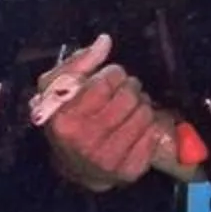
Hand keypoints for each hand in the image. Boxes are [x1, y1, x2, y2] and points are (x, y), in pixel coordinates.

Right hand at [36, 34, 193, 187]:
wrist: (77, 169)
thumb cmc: (67, 121)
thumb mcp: (57, 90)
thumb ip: (79, 63)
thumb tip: (105, 42)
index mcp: (66, 120)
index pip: (104, 82)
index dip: (113, 74)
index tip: (110, 78)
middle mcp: (87, 142)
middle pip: (128, 96)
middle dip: (129, 87)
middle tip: (124, 92)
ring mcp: (110, 159)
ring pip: (145, 113)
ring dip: (141, 105)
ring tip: (130, 108)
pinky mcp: (130, 169)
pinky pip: (153, 134)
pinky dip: (149, 126)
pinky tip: (137, 127)